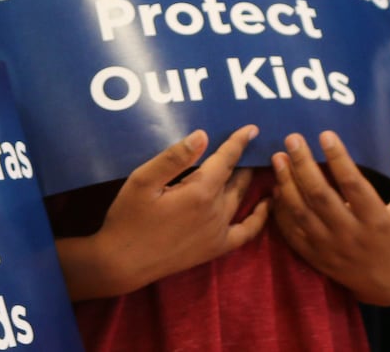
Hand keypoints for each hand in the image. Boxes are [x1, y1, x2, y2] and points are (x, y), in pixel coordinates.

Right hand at [59, 125, 267, 299]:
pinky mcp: (216, 247)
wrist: (123, 262)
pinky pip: (246, 232)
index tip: (252, 128)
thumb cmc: (129, 217)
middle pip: (236, 178)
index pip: (225, 160)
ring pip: (240, 199)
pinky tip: (266, 206)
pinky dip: (259, 218)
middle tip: (251, 144)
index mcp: (199, 191)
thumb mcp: (142, 181)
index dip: (238, 142)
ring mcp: (219, 231)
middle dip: (244, 159)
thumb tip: (202, 136)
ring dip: (248, 182)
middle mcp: (216, 211)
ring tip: (252, 166)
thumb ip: (174, 158)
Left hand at [271, 131, 389, 304]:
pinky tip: (276, 186)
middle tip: (292, 139)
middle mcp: (350, 235)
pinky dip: (280, 208)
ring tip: (277, 158)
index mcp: (377, 221)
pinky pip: (290, 231)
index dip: (338, 159)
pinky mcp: (314, 255)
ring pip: (300, 212)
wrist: (388, 284)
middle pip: (320, 195)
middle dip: (303, 164)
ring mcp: (328, 247)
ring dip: (285, 183)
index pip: (353, 185)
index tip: (325, 135)